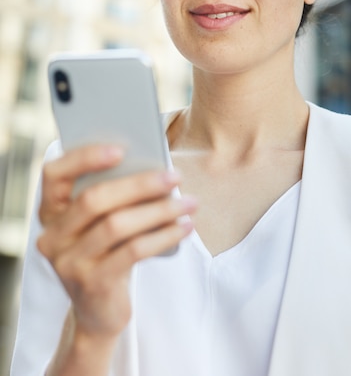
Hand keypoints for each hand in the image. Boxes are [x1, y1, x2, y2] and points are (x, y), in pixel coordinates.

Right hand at [37, 145, 195, 339]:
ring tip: (189, 203)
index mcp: (51, 211)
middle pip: (94, 198)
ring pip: (116, 225)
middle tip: (175, 176)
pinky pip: (133, 251)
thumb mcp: (103, 222)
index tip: (122, 148)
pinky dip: (163, 236)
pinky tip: (184, 227)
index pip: (54, 174)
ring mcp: (68, 262)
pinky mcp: (92, 283)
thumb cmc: (108, 251)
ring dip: (159, 210)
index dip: (84, 157)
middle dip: (139, 184)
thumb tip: (154, 167)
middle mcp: (52, 236)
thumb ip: (114, 195)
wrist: (99, 312)